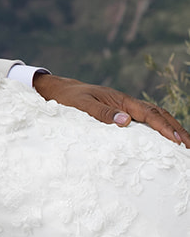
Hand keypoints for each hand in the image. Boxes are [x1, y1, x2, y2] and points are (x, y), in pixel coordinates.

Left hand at [33, 72, 189, 148]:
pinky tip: (165, 139)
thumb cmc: (69, 99)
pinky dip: (159, 128)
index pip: (149, 114)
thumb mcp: (82, 106)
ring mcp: (125, 108)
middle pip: (159, 115)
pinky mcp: (121, 113)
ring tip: (185, 144)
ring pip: (155, 117)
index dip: (164, 128)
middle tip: (189, 146)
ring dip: (171, 129)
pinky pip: (145, 121)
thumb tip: (126, 122)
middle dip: (176, 129)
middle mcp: (127, 103)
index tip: (177, 141)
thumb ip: (101, 113)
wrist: (59, 90)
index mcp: (121, 101)